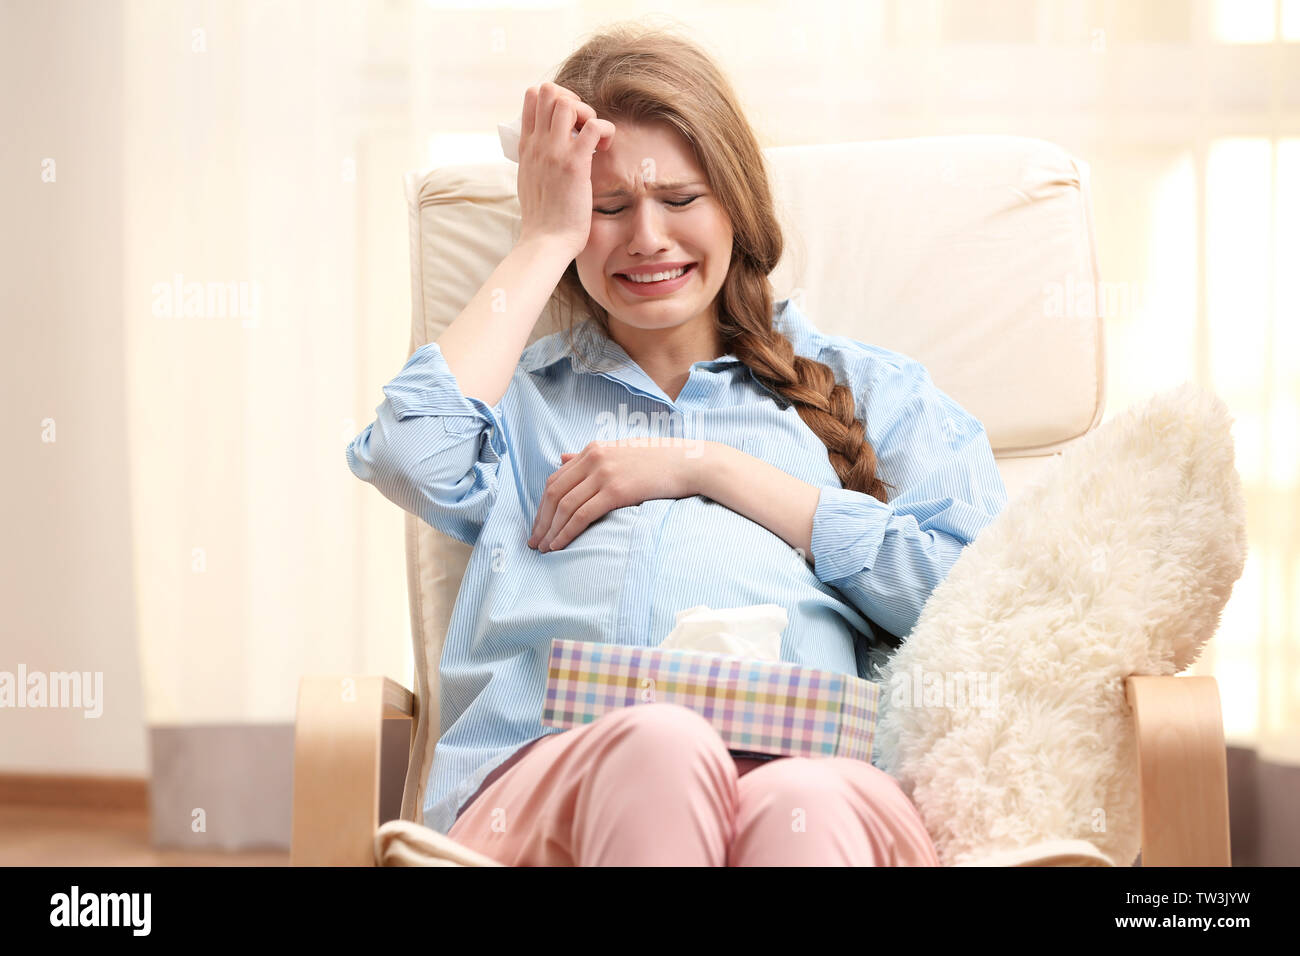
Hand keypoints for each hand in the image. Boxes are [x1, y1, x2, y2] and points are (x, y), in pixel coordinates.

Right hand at [516, 82, 615, 259]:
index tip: (569, 123)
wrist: (545, 242)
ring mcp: (554, 152)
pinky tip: (603, 150)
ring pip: (568, 102)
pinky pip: (594, 126)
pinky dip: (605, 130)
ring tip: (593, 138)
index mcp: (527, 146)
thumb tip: (544, 149)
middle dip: (573, 99)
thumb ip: (535, 158)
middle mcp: (538, 144)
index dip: (556, 99)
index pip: (532, 97)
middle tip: (583, 126)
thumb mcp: (529, 180)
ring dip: (587, 112)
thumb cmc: (543, 218)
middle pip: (549, 90)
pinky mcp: (574, 164)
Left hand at [527, 439, 703, 551]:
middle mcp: (593, 458)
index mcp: (592, 449)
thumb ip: (590, 456)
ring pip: (564, 506)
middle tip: (534, 542)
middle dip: (541, 520)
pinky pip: (581, 515)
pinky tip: (559, 546)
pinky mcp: (615, 490)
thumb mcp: (620, 452)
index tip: (538, 524)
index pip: (556, 479)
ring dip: (550, 531)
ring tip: (543, 549)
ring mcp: (603, 473)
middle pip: (553, 493)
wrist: (690, 463)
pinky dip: (566, 533)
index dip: (542, 505)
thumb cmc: (660, 460)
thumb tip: (561, 458)